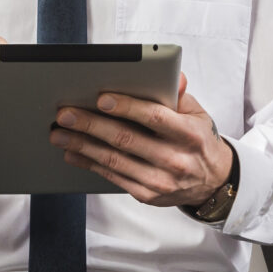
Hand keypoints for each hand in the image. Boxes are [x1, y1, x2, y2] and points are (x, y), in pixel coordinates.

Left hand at [48, 77, 234, 207]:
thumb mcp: (197, 114)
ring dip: (82, 145)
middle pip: (126, 140)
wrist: (213, 182)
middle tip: (66, 114)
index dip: (127, 107)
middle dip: (92, 125)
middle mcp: (175, 160)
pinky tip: (72, 152)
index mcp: (189, 135)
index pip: (155, 118)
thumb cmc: (198, 141)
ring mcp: (160, 181)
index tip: (101, 98)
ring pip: (114, 161)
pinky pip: (113, 177)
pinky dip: (89, 164)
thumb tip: (172, 76)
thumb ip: (179, 95)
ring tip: (59, 133)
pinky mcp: (147, 195)